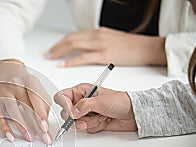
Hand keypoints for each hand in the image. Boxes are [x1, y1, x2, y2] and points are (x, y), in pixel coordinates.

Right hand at [0, 60, 52, 143]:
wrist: (9, 73)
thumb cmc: (26, 85)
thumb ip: (44, 105)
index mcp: (30, 81)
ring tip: (29, 137)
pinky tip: (10, 136)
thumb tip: (46, 124)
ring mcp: (5, 92)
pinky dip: (5, 127)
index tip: (45, 127)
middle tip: (42, 136)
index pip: (36, 98)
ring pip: (12, 110)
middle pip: (26, 106)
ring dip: (22, 126)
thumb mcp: (38, 90)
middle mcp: (16, 85)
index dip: (41, 114)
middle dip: (35, 124)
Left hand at [45, 27, 165, 66]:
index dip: (61, 42)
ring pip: (74, 45)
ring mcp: (100, 45)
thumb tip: (85, 48)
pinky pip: (83, 57)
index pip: (74, 35)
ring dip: (60, 52)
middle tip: (47, 54)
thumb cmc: (131, 47)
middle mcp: (97, 36)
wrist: (147, 48)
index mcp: (98, 32)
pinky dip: (71, 61)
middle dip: (57, 47)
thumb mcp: (111, 40)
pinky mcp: (104, 55)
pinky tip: (63, 64)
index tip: (53, 48)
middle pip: (71, 39)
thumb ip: (97, 43)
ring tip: (51, 58)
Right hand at [54, 83, 136, 132]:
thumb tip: (72, 112)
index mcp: (81, 91)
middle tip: (84, 119)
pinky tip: (103, 121)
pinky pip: (85, 128)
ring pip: (75, 122)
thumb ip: (84, 106)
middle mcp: (81, 102)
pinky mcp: (91, 122)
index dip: (63, 104)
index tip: (70, 112)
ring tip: (100, 117)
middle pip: (66, 113)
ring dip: (88, 122)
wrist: (134, 114)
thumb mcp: (101, 101)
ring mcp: (86, 113)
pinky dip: (94, 126)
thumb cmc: (121, 101)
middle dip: (76, 118)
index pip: (62, 96)